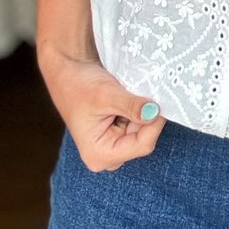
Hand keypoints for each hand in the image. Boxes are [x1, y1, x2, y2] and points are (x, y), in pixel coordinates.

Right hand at [37, 44, 164, 171]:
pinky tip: (131, 99)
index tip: (161, 102)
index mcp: (99, 154)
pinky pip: (137, 127)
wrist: (67, 72)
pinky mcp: (116, 136)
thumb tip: (155, 112)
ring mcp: (111, 147)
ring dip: (144, 114)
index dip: (155, 124)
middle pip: (143, 141)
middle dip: (148, 119)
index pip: (141, 145)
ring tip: (133, 95)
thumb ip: (132, 106)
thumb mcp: (107, 94)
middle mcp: (106, 156)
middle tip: (147, 95)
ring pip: (142, 133)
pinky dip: (139, 112)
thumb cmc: (79, 84)